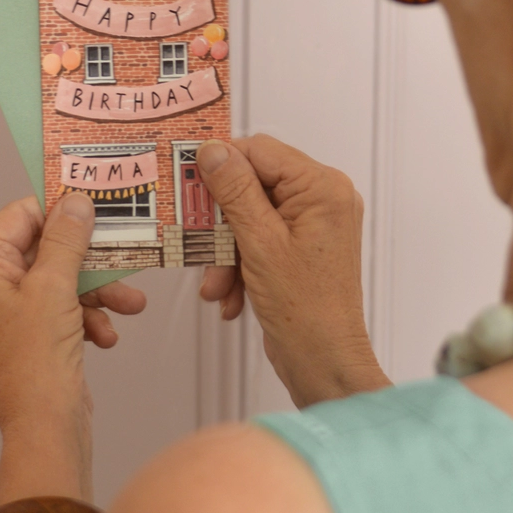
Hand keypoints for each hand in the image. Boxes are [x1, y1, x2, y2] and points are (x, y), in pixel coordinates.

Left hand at [0, 193, 145, 433]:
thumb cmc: (35, 362)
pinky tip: (106, 335)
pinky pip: (66, 308)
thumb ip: (67, 240)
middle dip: (89, 259)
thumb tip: (76, 203)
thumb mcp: (55, 288)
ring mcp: (12, 312)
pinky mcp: (34, 333)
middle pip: (47, 250)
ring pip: (63, 280)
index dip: (58, 209)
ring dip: (98, 292)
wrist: (46, 427)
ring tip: (130, 303)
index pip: (19, 217)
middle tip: (121, 251)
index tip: (93, 203)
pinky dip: (90, 317)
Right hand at [197, 135, 389, 406]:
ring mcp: (313, 225)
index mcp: (322, 187)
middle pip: (253, 186)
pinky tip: (231, 296)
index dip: (221, 165)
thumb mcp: (259, 243)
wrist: (324, 362)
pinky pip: (261, 240)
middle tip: (198, 244)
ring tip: (217, 286)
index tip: (188, 182)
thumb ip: (234, 190)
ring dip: (226, 251)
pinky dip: (241, 265)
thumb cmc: (304, 309)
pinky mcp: (301, 248)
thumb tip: (213, 150)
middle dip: (222, 223)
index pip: (260, 151)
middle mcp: (323, 199)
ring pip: (251, 217)